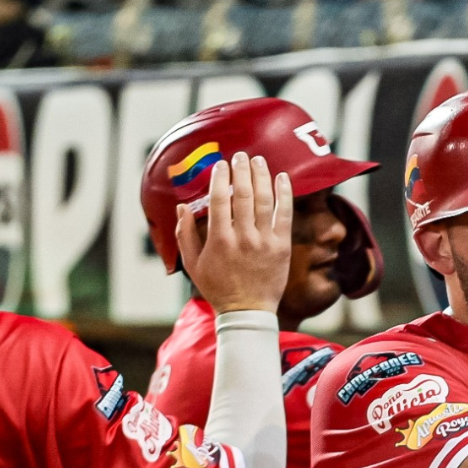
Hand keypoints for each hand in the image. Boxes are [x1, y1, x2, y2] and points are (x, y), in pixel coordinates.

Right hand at [176, 152, 292, 315]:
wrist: (248, 311)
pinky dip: (284, 194)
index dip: (220, 178)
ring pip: (264, 200)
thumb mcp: (193, 264)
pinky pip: (284, 214)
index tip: (221, 164)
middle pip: (243, 195)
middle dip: (242, 171)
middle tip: (241, 156)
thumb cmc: (218, 287)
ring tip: (259, 161)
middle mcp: (242, 237)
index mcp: (219, 239)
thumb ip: (185, 234)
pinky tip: (282, 178)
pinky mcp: (282, 246)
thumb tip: (182, 206)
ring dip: (262, 176)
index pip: (219, 199)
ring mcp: (264, 241)